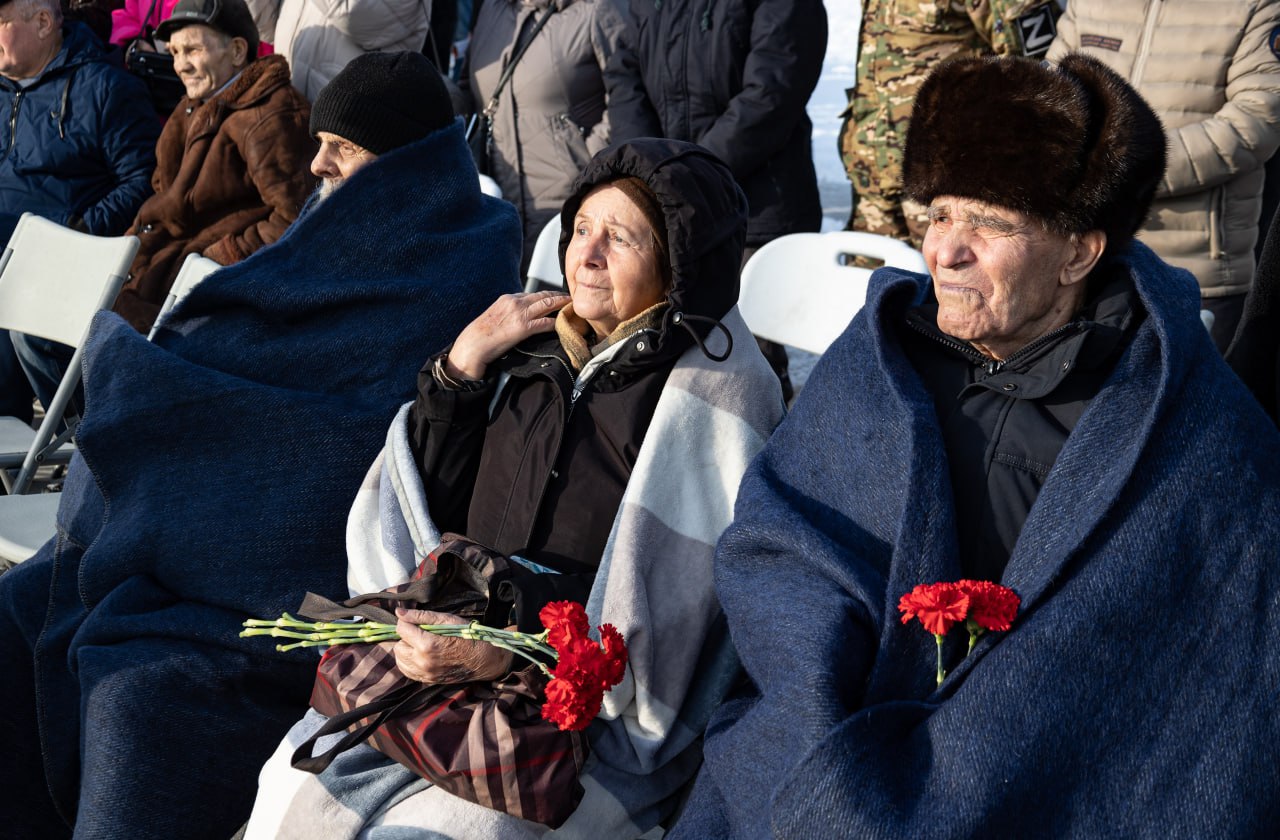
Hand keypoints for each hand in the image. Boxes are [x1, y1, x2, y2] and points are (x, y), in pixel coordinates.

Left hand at [393, 608, 512, 684]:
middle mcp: (422, 662)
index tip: (417, 621)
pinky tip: (420, 655)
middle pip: (398, 646)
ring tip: (420, 644)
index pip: (401, 629)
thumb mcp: (446, 620)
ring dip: (406, 650)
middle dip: (406, 637)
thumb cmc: (467, 636)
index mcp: (427, 644)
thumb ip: (421, 616)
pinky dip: (409, 662)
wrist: (483, 659)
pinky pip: (407, 671)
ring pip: (399, 660)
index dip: (407, 622)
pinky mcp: (426, 680)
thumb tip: (399, 612)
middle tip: (421, 633)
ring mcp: (424, 673)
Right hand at [446, 291, 569, 379]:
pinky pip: (544, 322)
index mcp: (507, 299)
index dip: (546, 295)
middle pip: (542, 295)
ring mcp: (519, 314)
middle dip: (558, 296)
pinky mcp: (522, 327)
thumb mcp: (495, 317)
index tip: (555, 297)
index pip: (532, 294)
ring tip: (572, 306)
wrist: (472, 345)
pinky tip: (564, 324)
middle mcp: (514, 302)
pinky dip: (556, 322)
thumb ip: (508, 313)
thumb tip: (518, 318)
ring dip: (561, 304)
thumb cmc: (480, 335)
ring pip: (547, 304)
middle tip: (570, 297)